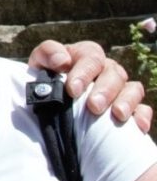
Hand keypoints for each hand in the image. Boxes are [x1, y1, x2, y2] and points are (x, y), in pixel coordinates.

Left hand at [27, 39, 151, 132]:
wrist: (49, 104)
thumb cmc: (45, 80)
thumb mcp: (39, 64)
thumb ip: (47, 54)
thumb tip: (62, 61)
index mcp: (85, 56)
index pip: (91, 56)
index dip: (84, 71)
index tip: (73, 90)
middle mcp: (106, 70)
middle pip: (113, 73)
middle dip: (104, 90)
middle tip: (94, 106)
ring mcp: (119, 88)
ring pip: (132, 88)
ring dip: (126, 101)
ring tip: (117, 115)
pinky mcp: (130, 108)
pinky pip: (142, 109)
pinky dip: (140, 116)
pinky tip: (136, 126)